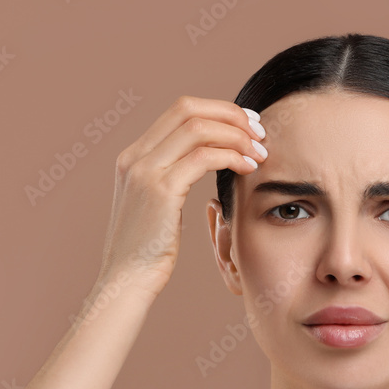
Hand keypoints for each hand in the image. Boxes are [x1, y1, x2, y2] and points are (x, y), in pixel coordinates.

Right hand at [97, 95, 267, 298]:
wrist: (128, 280)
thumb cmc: (149, 251)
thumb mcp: (157, 205)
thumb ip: (173, 177)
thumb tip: (206, 159)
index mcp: (133, 156)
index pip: (179, 111)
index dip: (218, 111)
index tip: (247, 124)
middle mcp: (135, 157)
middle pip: (188, 109)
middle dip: (230, 115)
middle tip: (259, 131)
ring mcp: (145, 171)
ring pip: (198, 129)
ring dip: (236, 136)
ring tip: (260, 153)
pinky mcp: (160, 191)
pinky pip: (204, 158)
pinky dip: (232, 156)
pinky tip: (249, 168)